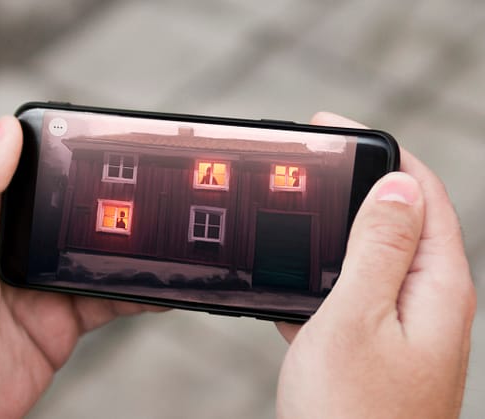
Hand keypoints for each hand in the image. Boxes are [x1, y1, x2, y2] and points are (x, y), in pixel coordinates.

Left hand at [0, 117, 159, 417]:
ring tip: (161, 238)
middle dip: (105, 208)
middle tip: (147, 195)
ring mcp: (35, 290)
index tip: (101, 145)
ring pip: (92, 259)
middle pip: (66, 217)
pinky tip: (155, 287)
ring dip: (125, 252)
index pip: (24, 176)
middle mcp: (6, 253)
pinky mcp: (56, 326)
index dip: (61, 160)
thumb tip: (4, 131)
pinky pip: (103, 301)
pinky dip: (134, 293)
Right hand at [276, 113, 475, 418]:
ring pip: (371, 256)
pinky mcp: (380, 346)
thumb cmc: (351, 412)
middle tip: (308, 166)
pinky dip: (326, 278)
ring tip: (296, 217)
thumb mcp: (356, 317)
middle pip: (400, 218)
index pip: (420, 192)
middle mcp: (430, 301)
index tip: (331, 129)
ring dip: (337, 231)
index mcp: (435, 285)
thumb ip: (378, 248)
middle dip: (356, 184)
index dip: (381, 151)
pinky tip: (295, 287)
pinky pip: (354, 293)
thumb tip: (398, 183)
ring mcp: (406, 325)